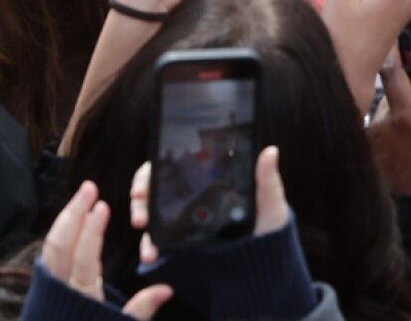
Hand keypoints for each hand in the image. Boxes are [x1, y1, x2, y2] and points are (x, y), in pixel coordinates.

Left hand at [42, 180, 170, 318]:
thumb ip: (141, 309)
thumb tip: (165, 289)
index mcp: (83, 298)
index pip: (85, 258)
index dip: (92, 231)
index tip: (101, 206)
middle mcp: (62, 289)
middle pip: (62, 245)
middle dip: (74, 213)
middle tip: (88, 187)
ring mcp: (49, 287)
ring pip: (52, 247)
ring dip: (65, 219)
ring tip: (81, 197)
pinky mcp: (43, 287)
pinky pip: (49, 255)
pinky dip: (59, 234)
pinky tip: (70, 221)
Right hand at [129, 146, 289, 264]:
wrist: (269, 261)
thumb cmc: (269, 225)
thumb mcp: (270, 203)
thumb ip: (267, 180)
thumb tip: (271, 150)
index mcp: (207, 179)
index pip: (172, 166)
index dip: (152, 170)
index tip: (145, 181)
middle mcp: (192, 196)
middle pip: (156, 187)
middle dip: (140, 197)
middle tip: (139, 210)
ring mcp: (185, 219)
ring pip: (153, 214)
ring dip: (143, 222)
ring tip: (145, 239)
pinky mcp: (183, 241)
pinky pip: (160, 240)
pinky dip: (151, 246)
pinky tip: (152, 255)